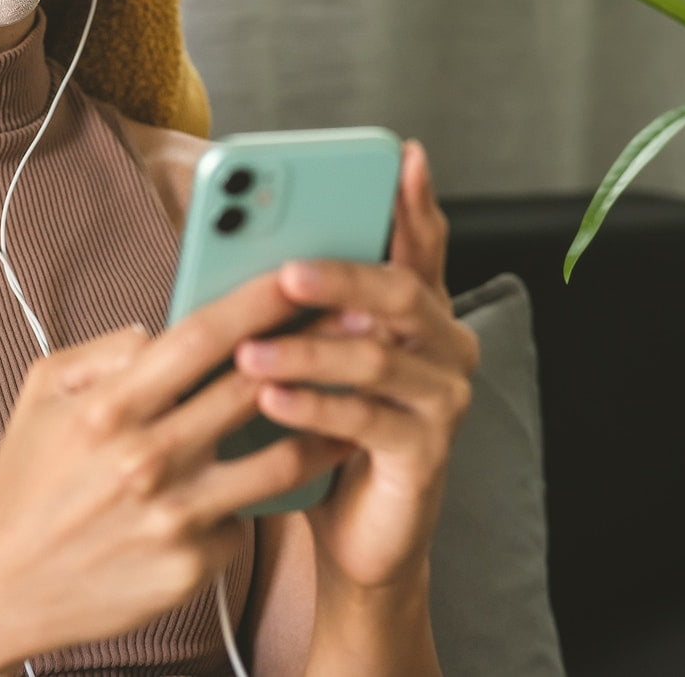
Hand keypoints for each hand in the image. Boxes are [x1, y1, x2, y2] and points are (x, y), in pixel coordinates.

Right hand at [0, 272, 351, 666]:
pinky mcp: (191, 567)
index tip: (300, 274)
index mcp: (111, 406)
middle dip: (312, 349)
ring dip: (322, 426)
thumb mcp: (42, 392)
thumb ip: (105, 350)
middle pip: (253, 390)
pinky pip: (244, 519)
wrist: (1, 588)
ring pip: (277, 461)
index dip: (257, 302)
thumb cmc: (25, 481)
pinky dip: (256, 499)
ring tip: (354, 403)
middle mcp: (147, 459)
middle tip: (359, 324)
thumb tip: (159, 329)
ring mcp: (174, 518)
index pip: (201, 338)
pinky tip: (271, 485)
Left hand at [233, 139, 477, 590]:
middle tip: (287, 271)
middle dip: (342, 276)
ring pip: (375, 358)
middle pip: (401, 293)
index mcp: (419, 310)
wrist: (351, 528)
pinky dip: (314, 407)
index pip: (423, 241)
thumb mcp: (310, 352)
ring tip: (251, 352)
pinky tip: (272, 399)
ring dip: (307, 352)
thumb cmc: (323, 427)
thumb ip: (295, 300)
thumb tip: (237, 238)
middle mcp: (446, 346)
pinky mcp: (426, 453)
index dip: (415, 199)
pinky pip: (366, 421)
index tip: (402, 155)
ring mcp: (444, 399)